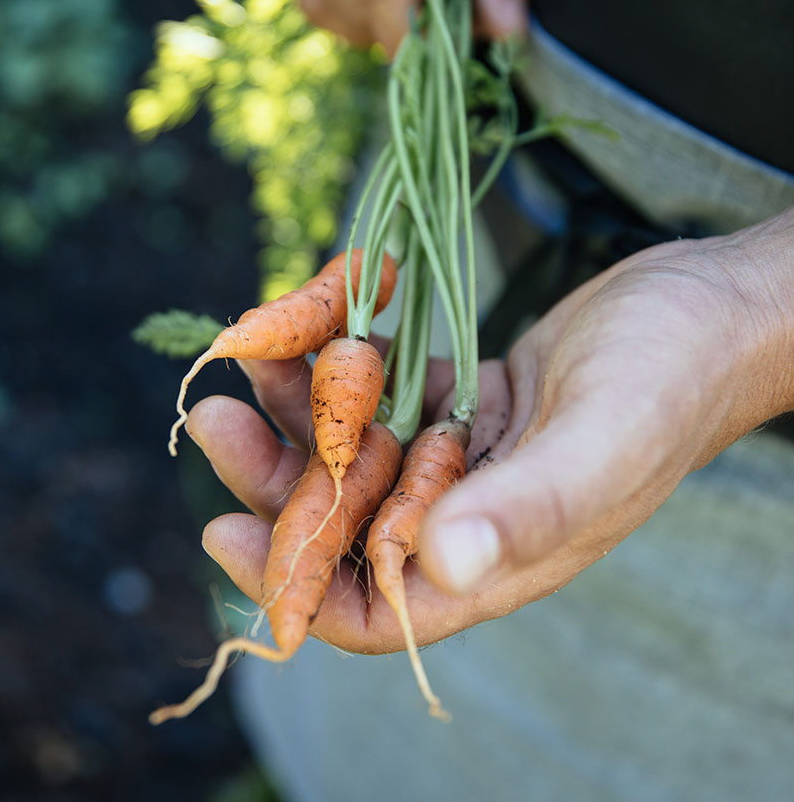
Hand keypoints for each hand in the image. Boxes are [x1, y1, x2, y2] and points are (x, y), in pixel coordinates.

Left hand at [190, 211, 793, 652]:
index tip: (222, 528)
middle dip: (273, 473)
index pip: (375, 608)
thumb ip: (528, 508)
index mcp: (495, 557)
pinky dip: (347, 364)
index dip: (293, 583)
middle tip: (214, 415)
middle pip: (344, 518)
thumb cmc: (669, 378)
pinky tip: (318, 322)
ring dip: (301, 407)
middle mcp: (466, 516)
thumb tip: (438, 564)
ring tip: (252, 352)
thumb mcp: (604, 442)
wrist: (703, 308)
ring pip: (355, 449)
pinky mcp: (463, 403)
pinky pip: (386, 394)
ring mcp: (462, 458)